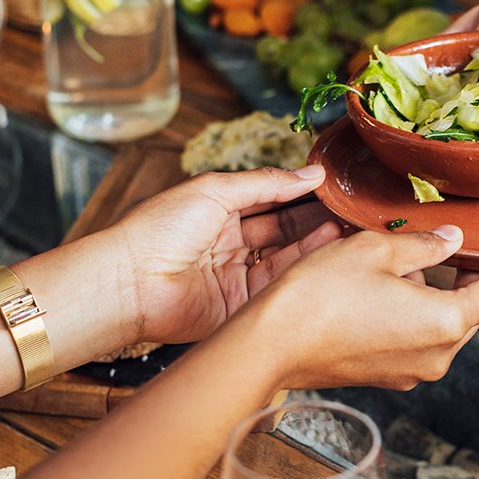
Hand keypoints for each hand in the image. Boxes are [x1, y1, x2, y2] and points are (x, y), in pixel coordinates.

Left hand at [108, 166, 339, 345]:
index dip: (299, 192)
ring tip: (345, 226)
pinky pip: (276, 284)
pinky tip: (326, 249)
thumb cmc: (160, 228)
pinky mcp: (239, 306)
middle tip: (349, 209)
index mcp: (216, 210)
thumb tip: (312, 172)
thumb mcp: (215, 189)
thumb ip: (267, 183)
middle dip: (313, 218)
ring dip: (313, 241)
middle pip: (280, 229)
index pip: (268, 199)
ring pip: (284, 256)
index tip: (333, 186)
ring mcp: (235, 275)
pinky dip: (301, 267)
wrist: (130, 282)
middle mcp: (228, 243)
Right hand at [259, 225, 478, 389]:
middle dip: (463, 277)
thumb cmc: (319, 294)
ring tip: (393, 265)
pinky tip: (378, 291)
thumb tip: (454, 242)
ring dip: (430, 293)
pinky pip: (416, 337)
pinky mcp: (389, 377)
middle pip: (470, 309)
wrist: (268, 348)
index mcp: (447, 322)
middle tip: (448, 245)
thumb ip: (425, 246)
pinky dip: (411, 313)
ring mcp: (413, 371)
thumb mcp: (376, 250)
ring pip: (441, 322)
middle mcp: (439, 354)